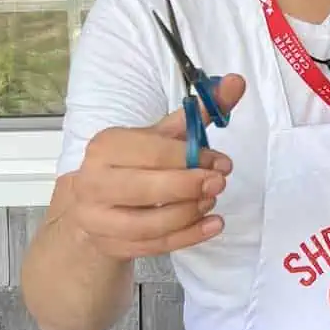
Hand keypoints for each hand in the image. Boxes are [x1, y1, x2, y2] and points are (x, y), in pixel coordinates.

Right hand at [69, 74, 245, 259]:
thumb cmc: (135, 165)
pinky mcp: (111, 245)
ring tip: (211, 201)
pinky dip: (188, 237)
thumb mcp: (162, 136)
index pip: (152, 152)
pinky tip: (213, 224)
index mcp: (106, 146)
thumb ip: (198, 113)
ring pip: (149, 224)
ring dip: (189, 213)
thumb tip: (236, 83)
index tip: (221, 162)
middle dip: (189, 186)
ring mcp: (98, 218)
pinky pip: (154, 246)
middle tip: (220, 183)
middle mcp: (93, 181)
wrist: (97, 205)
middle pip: (146, 189)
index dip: (192, 157)